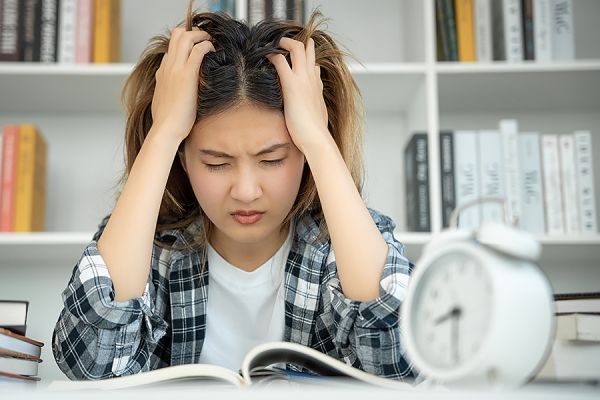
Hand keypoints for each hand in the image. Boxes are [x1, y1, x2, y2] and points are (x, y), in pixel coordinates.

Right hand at [151, 27, 214, 143]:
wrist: (165, 129)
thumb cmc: (167, 121)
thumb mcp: (165, 103)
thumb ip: (169, 93)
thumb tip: (176, 95)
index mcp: (162, 73)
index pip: (171, 49)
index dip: (184, 45)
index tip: (197, 49)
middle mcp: (167, 67)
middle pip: (176, 36)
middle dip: (193, 32)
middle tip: (205, 38)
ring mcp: (176, 69)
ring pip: (185, 37)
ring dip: (201, 35)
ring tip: (210, 41)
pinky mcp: (187, 75)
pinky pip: (198, 50)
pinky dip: (207, 45)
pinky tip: (213, 50)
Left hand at [267, 37, 328, 153]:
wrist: (317, 139)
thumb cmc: (314, 133)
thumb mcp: (317, 116)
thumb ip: (313, 106)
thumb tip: (310, 102)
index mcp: (317, 87)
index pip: (313, 65)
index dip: (306, 57)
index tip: (296, 55)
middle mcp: (311, 79)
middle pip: (307, 50)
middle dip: (294, 43)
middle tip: (281, 42)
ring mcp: (303, 80)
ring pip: (296, 48)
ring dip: (283, 43)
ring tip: (271, 43)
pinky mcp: (292, 85)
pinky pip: (280, 61)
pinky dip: (271, 54)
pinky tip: (263, 55)